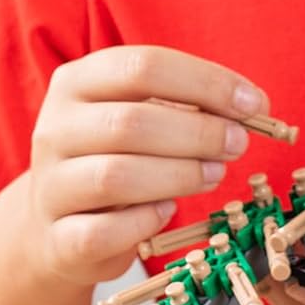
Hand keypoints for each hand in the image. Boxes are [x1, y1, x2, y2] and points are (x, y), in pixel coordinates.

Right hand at [23, 45, 266, 286]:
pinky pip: (105, 231)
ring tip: (214, 174)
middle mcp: (55, 129)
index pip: (143, 66)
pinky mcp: (59, 238)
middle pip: (132, 122)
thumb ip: (190, 107)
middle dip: (200, 133)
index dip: (206, 83)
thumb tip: (252, 106)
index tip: (254, 103)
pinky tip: (167, 212)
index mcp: (77, 83)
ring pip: (118, 175)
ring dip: (181, 175)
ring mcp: (51, 185)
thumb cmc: (116, 159)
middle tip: (238, 144)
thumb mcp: (144, 118)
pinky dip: (147, 221)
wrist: (59, 226)